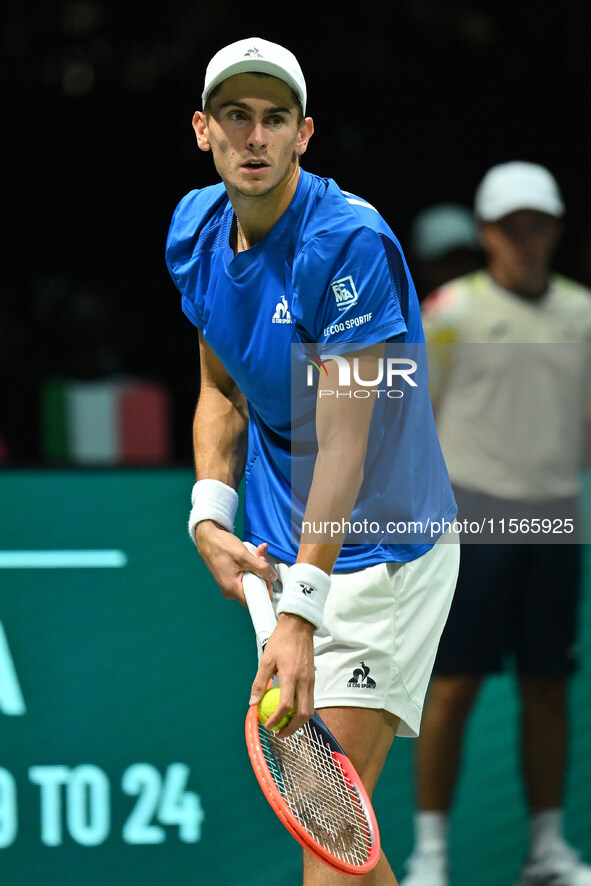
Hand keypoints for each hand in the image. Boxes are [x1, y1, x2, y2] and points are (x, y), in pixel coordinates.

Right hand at [195, 522, 276, 605]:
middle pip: (254, 589)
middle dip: (263, 573)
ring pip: (251, 580)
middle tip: (262, 558)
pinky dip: (251, 565)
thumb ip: (260, 568)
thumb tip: (273, 577)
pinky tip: (254, 553)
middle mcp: (230, 591)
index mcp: (232, 589)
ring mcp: (230, 584)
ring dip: (258, 566)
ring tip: (259, 552)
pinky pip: (246, 575)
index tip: (269, 577)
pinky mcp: (230, 577)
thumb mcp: (244, 556)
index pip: (254, 601)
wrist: (207, 538)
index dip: (265, 590)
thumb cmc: (222, 546)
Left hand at [249, 612, 314, 737]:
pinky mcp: (313, 679)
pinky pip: (311, 701)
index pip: (286, 705)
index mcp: (291, 675)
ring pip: (310, 709)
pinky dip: (302, 711)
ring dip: (299, 722)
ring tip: (286, 726)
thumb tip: (253, 702)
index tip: (268, 725)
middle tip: (279, 734)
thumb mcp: (266, 660)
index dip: (277, 719)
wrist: (299, 626)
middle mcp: (304, 681)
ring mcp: (311, 680)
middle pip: (303, 713)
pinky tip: (292, 711)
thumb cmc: (281, 641)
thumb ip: (260, 682)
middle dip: (292, 728)